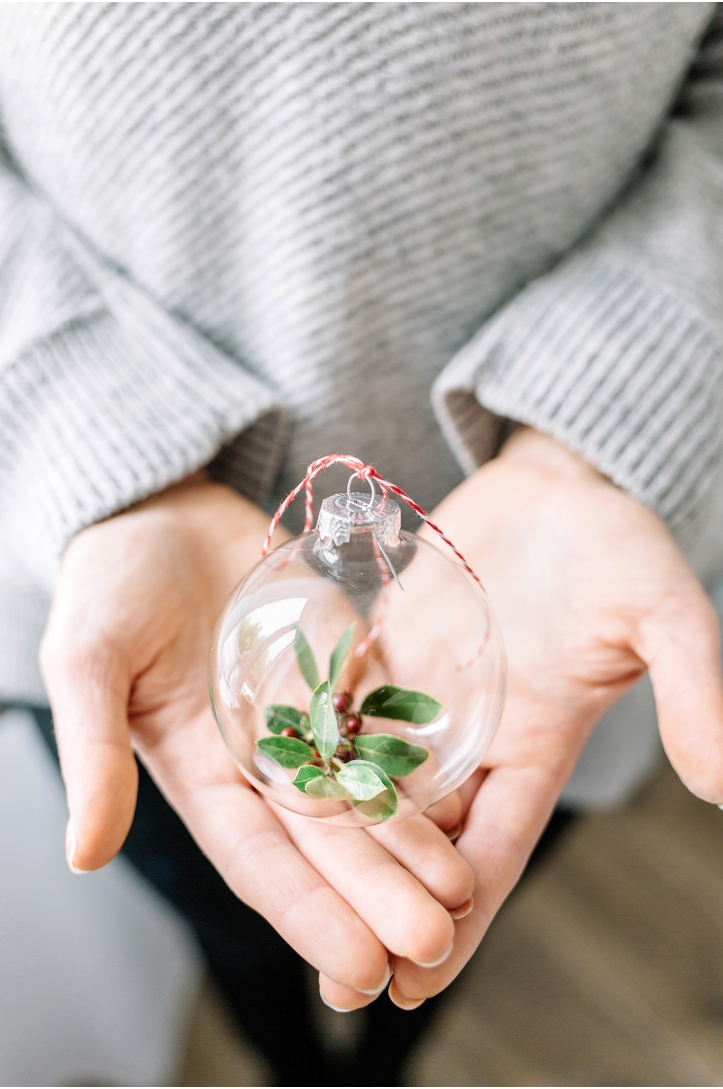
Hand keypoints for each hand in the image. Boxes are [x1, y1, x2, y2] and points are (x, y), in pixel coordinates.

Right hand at [40, 476, 472, 1001]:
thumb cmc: (112, 584)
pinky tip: (468, 797)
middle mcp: (263, 762)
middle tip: (437, 940)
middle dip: (381, 895)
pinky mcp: (343, 670)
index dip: (309, 915)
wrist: (162, 510)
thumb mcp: (90, 660)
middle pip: (329, 842)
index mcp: (202, 775)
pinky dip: (423, 763)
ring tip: (465, 888)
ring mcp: (309, 717)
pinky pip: (388, 724)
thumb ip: (91, 751)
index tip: (361, 969)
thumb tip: (84, 855)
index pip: (261, 862)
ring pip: (368, 794)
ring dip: (414, 844)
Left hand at [330, 427, 722, 1010]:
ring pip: (370, 782)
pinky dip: (305, 746)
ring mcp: (423, 695)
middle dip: (384, 904)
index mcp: (537, 744)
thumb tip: (720, 784)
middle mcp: (473, 736)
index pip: (496, 850)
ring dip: (334, 842)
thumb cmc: (614, 543)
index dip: (463, 917)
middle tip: (340, 984)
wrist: (555, 482)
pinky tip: (258, 784)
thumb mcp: (661, 611)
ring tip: (286, 902)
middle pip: (422, 837)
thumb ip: (694, 687)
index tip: (419, 981)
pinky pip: (338, 708)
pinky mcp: (384, 651)